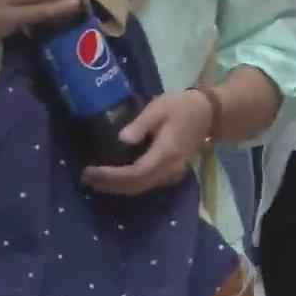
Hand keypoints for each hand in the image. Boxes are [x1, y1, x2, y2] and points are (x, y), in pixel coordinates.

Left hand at [82, 90, 214, 197]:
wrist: (209, 114)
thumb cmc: (182, 107)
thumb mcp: (159, 108)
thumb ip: (140, 125)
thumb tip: (121, 139)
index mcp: (165, 154)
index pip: (135, 173)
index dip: (111, 176)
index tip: (90, 171)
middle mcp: (169, 170)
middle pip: (135, 186)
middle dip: (109, 185)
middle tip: (86, 177)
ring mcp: (171, 175)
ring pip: (140, 188)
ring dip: (116, 187)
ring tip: (94, 179)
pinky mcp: (170, 174)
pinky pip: (146, 184)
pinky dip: (127, 184)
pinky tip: (112, 178)